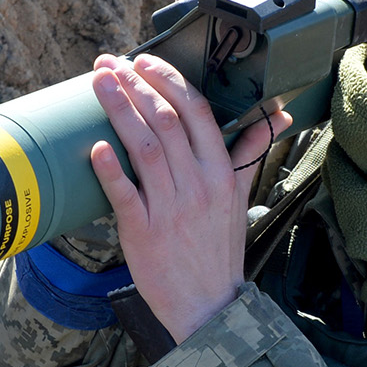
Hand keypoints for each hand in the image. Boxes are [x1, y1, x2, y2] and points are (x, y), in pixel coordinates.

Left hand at [88, 52, 290, 342]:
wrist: (209, 306)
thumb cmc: (219, 249)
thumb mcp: (240, 198)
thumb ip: (248, 153)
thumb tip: (272, 118)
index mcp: (222, 172)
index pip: (197, 111)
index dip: (169, 80)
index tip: (144, 61)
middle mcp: (198, 184)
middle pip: (165, 121)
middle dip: (135, 86)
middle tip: (109, 65)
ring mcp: (171, 208)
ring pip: (144, 147)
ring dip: (118, 110)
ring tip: (98, 84)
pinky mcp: (144, 232)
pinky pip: (125, 194)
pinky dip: (110, 168)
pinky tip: (94, 146)